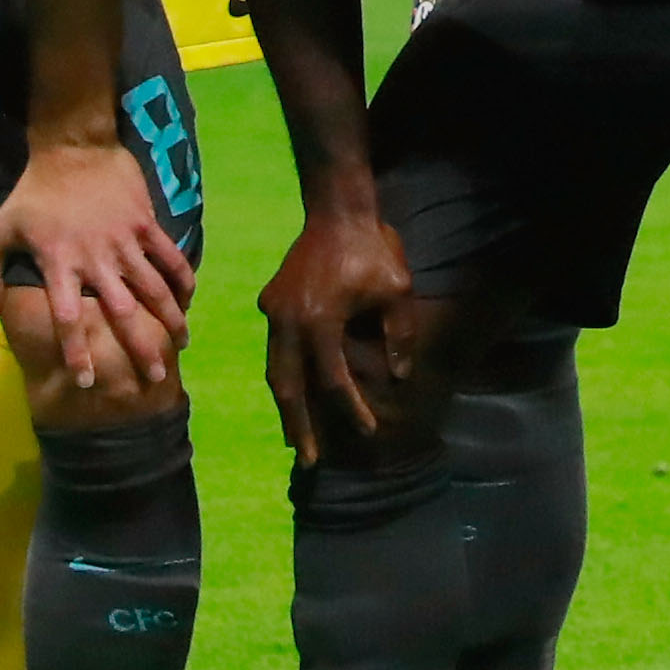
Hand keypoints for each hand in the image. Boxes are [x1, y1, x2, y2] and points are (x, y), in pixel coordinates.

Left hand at [0, 140, 192, 395]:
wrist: (74, 147)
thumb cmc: (32, 191)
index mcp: (59, 264)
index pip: (68, 319)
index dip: (77, 352)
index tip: (86, 381)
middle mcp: (96, 259)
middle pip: (123, 313)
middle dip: (140, 348)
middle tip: (152, 378)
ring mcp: (125, 241)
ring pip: (155, 288)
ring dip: (171, 319)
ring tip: (182, 344)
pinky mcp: (146, 224)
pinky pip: (170, 257)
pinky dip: (182, 279)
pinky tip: (188, 300)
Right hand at [255, 195, 420, 463]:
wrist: (337, 210)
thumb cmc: (373, 249)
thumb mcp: (397, 291)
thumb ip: (398, 337)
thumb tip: (398, 378)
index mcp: (318, 320)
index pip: (332, 379)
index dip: (351, 408)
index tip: (369, 430)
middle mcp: (287, 321)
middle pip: (288, 385)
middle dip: (299, 425)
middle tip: (309, 460)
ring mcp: (273, 311)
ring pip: (274, 369)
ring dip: (286, 404)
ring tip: (296, 437)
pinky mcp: (270, 301)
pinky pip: (275, 347)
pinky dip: (284, 374)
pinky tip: (293, 394)